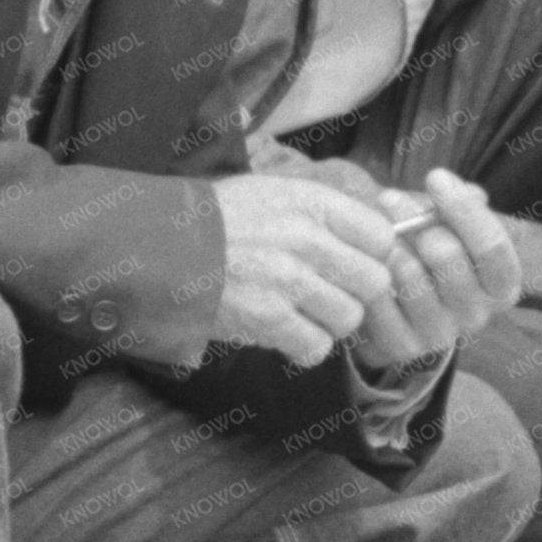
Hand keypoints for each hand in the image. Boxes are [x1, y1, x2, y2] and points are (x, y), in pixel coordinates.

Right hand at [209, 171, 402, 365]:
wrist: (159, 247)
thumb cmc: (218, 220)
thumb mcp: (274, 194)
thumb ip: (325, 214)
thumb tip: (377, 238)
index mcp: (312, 203)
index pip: (382, 237)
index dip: (373, 256)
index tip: (353, 264)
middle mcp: (306, 239)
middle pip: (375, 282)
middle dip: (355, 293)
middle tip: (328, 294)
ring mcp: (288, 280)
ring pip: (349, 318)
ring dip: (329, 323)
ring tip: (301, 312)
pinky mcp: (268, 318)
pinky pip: (316, 347)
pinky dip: (304, 348)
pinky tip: (284, 333)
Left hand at [341, 168, 523, 373]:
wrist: (404, 306)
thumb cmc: (434, 253)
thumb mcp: (455, 228)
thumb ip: (463, 208)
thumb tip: (473, 193)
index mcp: (503, 285)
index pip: (492, 246)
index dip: (463, 208)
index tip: (436, 176)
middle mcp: (478, 314)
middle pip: (448, 256)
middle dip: (416, 219)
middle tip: (390, 198)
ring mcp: (442, 334)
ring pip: (411, 278)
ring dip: (389, 243)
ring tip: (374, 224)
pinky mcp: (404, 346)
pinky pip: (381, 301)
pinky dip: (370, 272)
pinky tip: (363, 255)